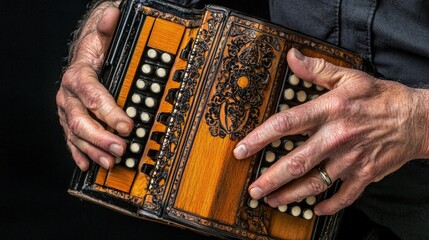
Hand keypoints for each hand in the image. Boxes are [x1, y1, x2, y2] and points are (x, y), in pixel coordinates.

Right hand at [56, 4, 132, 170]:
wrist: (80, 60)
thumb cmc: (94, 51)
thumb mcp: (102, 36)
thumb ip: (107, 28)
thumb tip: (115, 13)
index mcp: (78, 77)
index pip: (92, 96)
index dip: (109, 112)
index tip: (127, 124)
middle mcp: (69, 96)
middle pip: (82, 120)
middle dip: (102, 137)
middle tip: (121, 148)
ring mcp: (68, 111)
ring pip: (77, 134)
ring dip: (93, 150)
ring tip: (109, 162)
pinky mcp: (70, 121)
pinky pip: (71, 140)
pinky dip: (79, 153)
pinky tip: (86, 164)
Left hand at [233, 48, 428, 215]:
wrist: (418, 119)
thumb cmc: (380, 97)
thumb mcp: (348, 76)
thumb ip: (316, 69)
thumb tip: (291, 57)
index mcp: (330, 110)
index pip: (286, 124)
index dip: (259, 138)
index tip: (241, 150)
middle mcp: (337, 137)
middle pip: (296, 162)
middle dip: (270, 178)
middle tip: (252, 189)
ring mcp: (351, 159)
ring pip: (315, 183)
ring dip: (290, 195)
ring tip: (271, 200)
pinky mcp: (365, 175)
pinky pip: (344, 196)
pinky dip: (328, 205)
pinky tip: (314, 209)